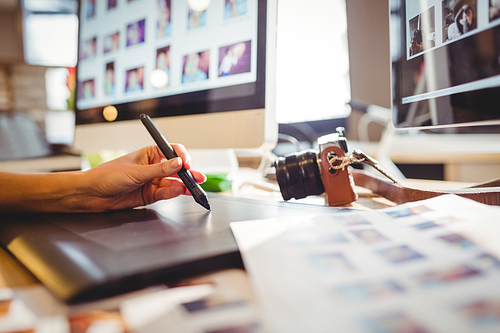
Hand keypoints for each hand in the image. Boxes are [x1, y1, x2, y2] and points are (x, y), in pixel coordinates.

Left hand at [83, 145, 205, 211]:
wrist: (92, 195)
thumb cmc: (107, 176)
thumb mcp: (135, 172)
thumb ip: (159, 170)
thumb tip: (178, 163)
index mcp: (149, 154)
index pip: (172, 151)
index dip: (181, 156)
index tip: (186, 163)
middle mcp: (153, 167)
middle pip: (176, 169)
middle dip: (188, 173)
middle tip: (197, 177)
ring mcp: (152, 182)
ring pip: (174, 182)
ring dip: (183, 185)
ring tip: (191, 188)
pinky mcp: (151, 195)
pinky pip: (166, 193)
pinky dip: (173, 193)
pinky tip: (179, 192)